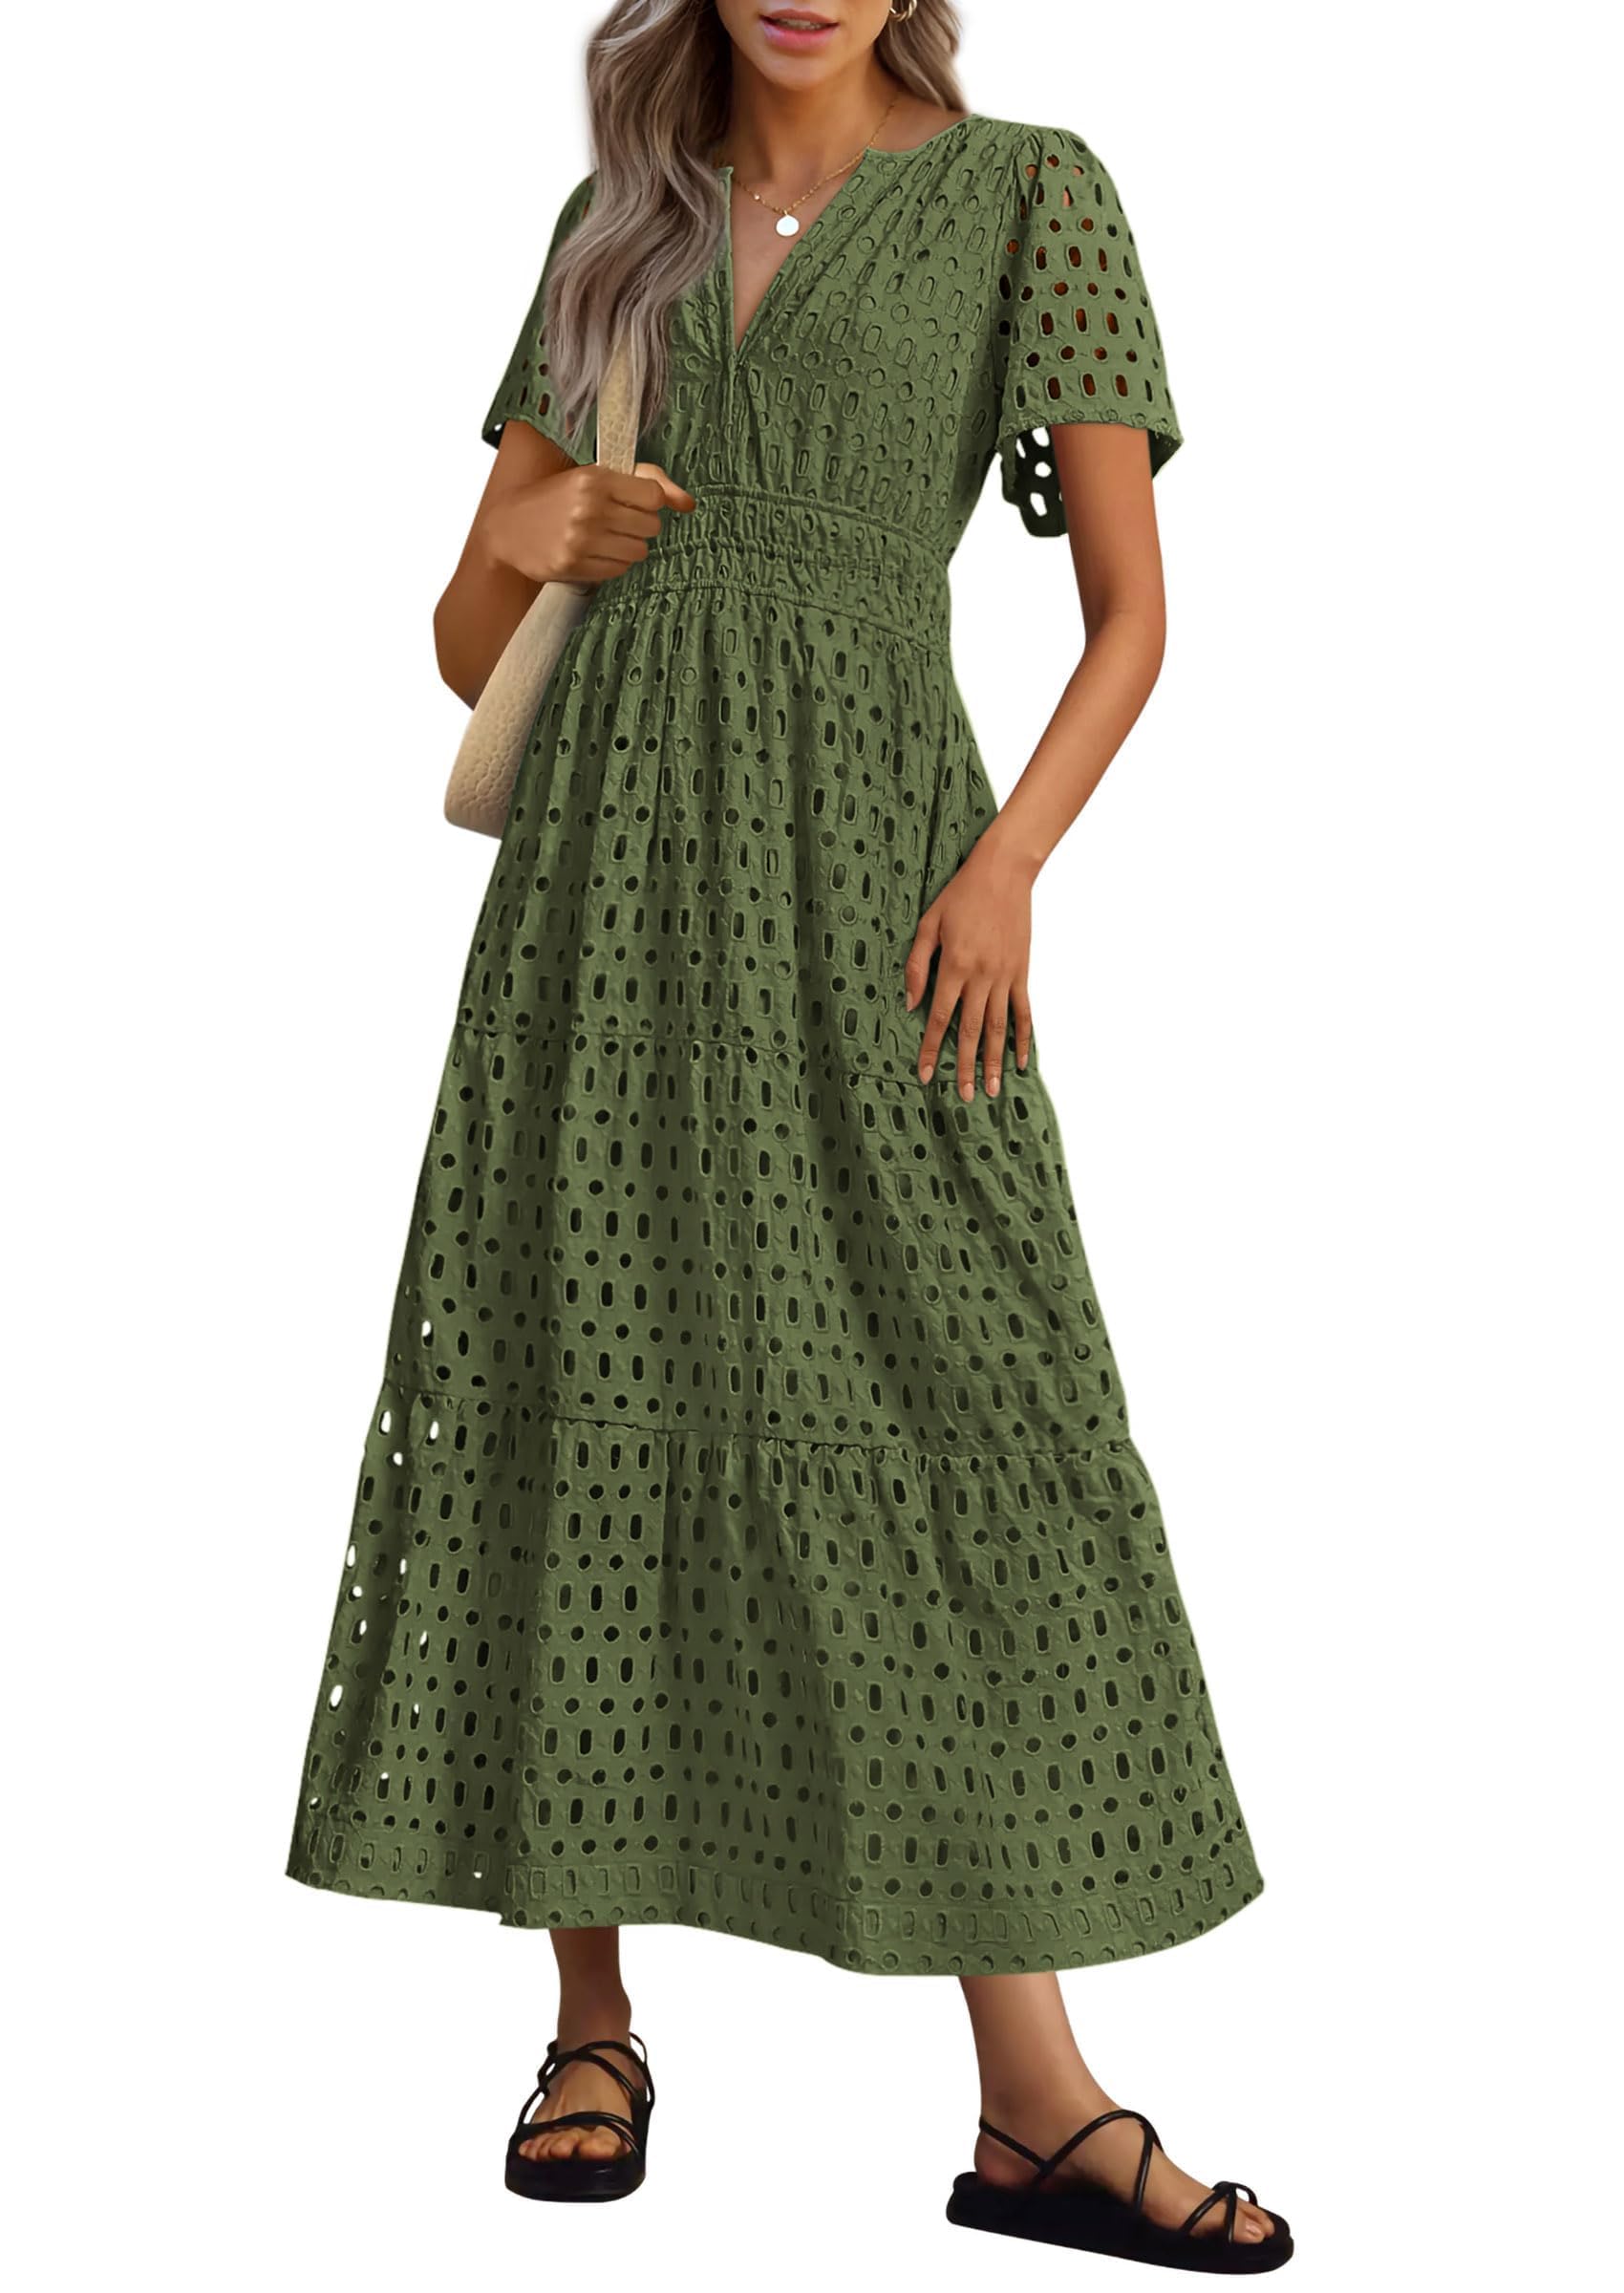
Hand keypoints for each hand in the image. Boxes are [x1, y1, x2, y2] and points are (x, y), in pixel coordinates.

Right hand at [482, 460, 695, 586]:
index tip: (633, 503)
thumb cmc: (558, 497)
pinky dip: (612, 564)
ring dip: (628, 547)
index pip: (654, 496)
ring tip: (604, 538)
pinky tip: (593, 553)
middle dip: (639, 526)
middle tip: (615, 522)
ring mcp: (580, 539)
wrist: (507, 526)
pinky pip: (618, 571)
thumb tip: (689, 504)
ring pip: (638, 552)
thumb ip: (647, 482)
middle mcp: (588, 508)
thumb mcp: (596, 477)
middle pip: (650, 527)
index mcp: (594, 478)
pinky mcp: (572, 565)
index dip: (649, 502)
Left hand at [904, 829, 1037, 1098]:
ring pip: (998, 1027)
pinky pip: (1024, 1011)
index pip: (939, 1018)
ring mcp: (1004, 976)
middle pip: (971, 1031)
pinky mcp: (1022, 972)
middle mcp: (980, 976)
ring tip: (994, 1090)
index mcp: (953, 966)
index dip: (932, 1049)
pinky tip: (1022, 1060)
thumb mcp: (928, 925)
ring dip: (995, 1061)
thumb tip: (910, 1004)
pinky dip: (1024, 1037)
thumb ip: (916, 966)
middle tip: (966, 1097)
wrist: (1003, 872)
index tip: (926, 1075)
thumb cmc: (960, 895)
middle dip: (966, 1067)